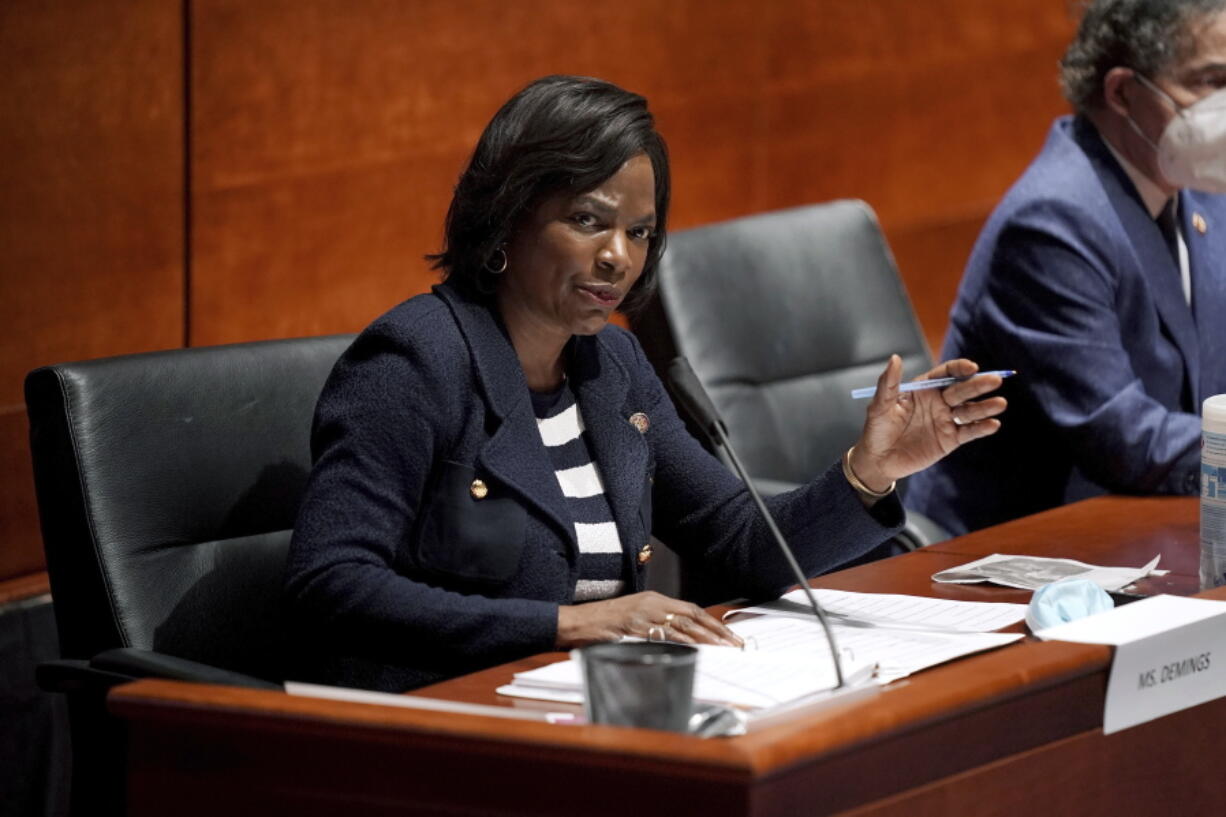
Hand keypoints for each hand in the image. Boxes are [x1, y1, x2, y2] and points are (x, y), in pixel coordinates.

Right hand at [556, 591, 742, 648]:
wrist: (574, 623)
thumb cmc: (602, 624)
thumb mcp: (633, 618)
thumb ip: (656, 624)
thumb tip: (682, 640)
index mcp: (652, 600)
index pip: (691, 610)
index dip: (713, 622)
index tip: (729, 636)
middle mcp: (650, 604)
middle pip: (691, 616)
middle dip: (716, 631)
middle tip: (734, 645)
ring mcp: (641, 616)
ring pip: (681, 627)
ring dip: (705, 640)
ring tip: (722, 651)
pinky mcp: (632, 629)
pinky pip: (661, 637)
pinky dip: (679, 645)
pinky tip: (693, 653)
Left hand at [848, 355, 1006, 491]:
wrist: (878, 460)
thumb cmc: (877, 430)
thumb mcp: (880, 406)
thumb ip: (888, 384)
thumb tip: (895, 359)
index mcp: (923, 389)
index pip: (945, 374)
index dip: (959, 369)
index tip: (971, 367)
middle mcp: (938, 402)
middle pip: (962, 390)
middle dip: (978, 385)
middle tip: (995, 380)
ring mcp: (946, 420)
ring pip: (969, 410)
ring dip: (985, 406)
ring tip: (1000, 403)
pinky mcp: (950, 439)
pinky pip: (969, 432)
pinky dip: (981, 428)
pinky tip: (993, 424)